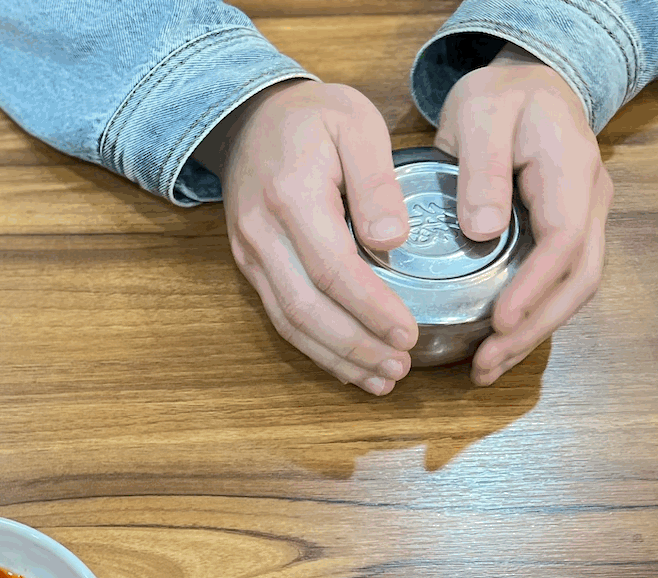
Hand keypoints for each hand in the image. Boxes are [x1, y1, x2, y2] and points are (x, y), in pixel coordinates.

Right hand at [203, 81, 417, 394]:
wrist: (249, 117)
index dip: (371, 309)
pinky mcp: (249, 266)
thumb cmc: (312, 117)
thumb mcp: (357, 125)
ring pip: (289, 322)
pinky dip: (313, 347)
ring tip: (378, 379)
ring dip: (334, 357)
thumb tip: (391, 242)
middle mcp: (262, 235)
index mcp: (292, 197)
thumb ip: (376, 183)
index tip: (408, 333)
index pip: (333, 269)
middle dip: (355, 346)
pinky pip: (279, 315)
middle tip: (397, 370)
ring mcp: (250, 255)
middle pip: (306, 309)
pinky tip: (346, 363)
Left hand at [436, 45, 611, 384]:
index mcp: (570, 170)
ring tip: (487, 368)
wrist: (527, 83)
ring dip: (533, 333)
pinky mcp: (564, 232)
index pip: (563, 239)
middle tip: (487, 364)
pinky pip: (557, 282)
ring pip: (573, 287)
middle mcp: (587, 200)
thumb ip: (481, 169)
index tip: (499, 322)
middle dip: (536, 327)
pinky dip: (530, 317)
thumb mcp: (481, 115)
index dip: (534, 287)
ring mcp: (581, 218)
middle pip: (580, 276)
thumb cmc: (499, 97)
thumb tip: (482, 231)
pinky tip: (496, 344)